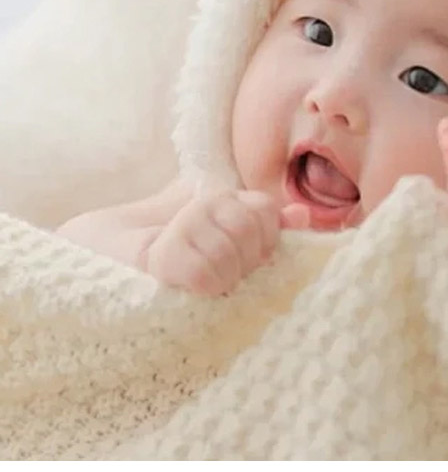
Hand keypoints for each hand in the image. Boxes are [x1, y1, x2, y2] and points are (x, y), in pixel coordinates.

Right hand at [141, 190, 307, 296]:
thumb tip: (302, 215)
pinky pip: (205, 274)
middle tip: (220, 274)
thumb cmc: (176, 267)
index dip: (264, 239)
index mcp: (224, 199)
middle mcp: (204, 202)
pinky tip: (185, 286)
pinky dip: (202, 288)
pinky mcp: (158, 254)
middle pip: (250, 229)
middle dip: (243, 262)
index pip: (265, 208)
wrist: (105, 274)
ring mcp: (181, 224)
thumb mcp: (226, 248)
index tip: (247, 259)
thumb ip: (265, 230)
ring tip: (201, 282)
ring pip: (229, 253)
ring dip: (221, 279)